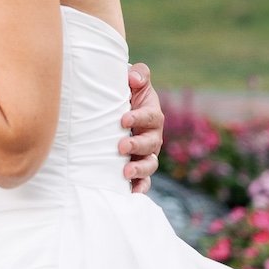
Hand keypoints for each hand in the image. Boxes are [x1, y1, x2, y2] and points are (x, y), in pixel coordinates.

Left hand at [119, 62, 163, 194]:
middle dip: (137, 145)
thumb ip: (138, 75)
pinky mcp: (138, 168)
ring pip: (150, 164)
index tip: (123, 119)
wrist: (115, 112)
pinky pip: (144, 181)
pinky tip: (132, 193)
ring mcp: (147, 154)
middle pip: (151, 143)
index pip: (151, 116)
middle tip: (120, 146)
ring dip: (139, 169)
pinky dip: (141, 187)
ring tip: (126, 172)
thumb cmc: (124, 94)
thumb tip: (134, 78)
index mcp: (152, 115)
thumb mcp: (132, 81)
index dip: (139, 118)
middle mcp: (153, 136)